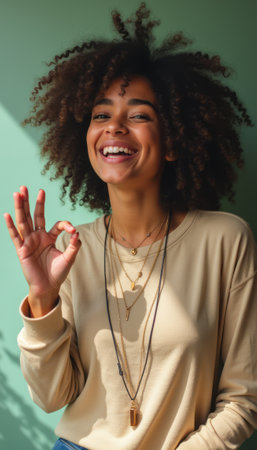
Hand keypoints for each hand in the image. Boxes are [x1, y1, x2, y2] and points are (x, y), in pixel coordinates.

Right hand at [4, 186, 80, 316]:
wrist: (48, 287)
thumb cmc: (58, 273)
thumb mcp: (69, 258)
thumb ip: (74, 246)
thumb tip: (76, 233)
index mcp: (49, 237)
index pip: (57, 224)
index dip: (65, 225)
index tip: (72, 231)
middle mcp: (38, 237)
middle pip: (34, 216)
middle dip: (31, 202)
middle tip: (27, 187)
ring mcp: (29, 242)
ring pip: (24, 221)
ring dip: (21, 207)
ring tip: (18, 193)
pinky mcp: (22, 250)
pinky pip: (15, 236)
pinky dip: (11, 226)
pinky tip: (7, 215)